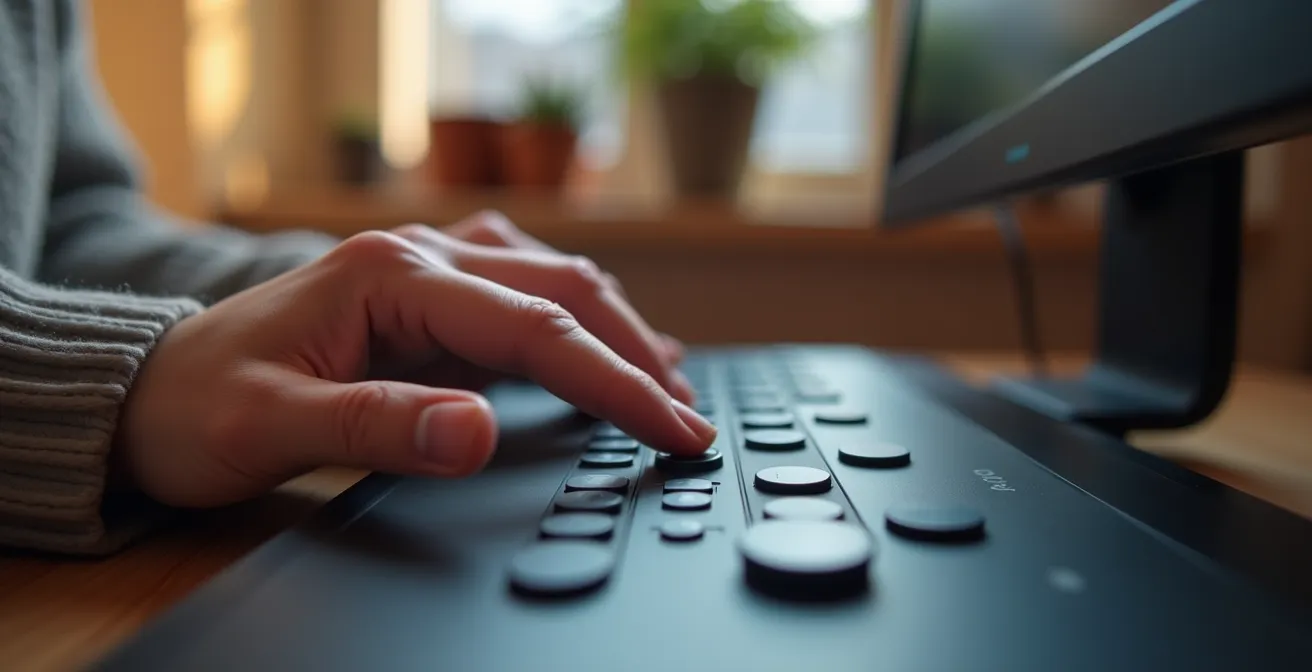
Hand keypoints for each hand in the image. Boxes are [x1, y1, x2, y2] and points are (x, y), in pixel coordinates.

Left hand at [116, 228, 716, 507]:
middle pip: (559, 290)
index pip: (534, 327)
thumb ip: (376, 425)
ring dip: (612, 329)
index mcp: (388, 276)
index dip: (613, 381)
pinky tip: (599, 343)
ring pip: (549, 281)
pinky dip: (573, 321)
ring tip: (663, 381)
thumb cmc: (197, 409)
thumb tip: (478, 431)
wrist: (145, 392)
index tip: (672, 426)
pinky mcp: (421, 298)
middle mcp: (415, 258)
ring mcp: (421, 272)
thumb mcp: (270, 428)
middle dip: (632, 353)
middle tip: (686, 416)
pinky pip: (519, 295)